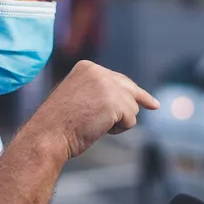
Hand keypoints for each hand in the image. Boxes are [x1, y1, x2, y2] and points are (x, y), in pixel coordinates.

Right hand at [24, 60, 158, 160]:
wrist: (48, 135)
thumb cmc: (60, 124)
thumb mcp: (78, 97)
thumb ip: (98, 92)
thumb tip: (128, 100)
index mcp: (87, 68)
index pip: (117, 78)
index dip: (131, 91)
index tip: (148, 99)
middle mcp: (98, 72)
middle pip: (129, 89)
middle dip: (141, 99)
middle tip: (155, 105)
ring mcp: (107, 86)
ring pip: (132, 106)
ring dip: (120, 121)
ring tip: (96, 125)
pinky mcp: (115, 102)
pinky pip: (131, 119)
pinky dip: (120, 129)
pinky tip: (101, 129)